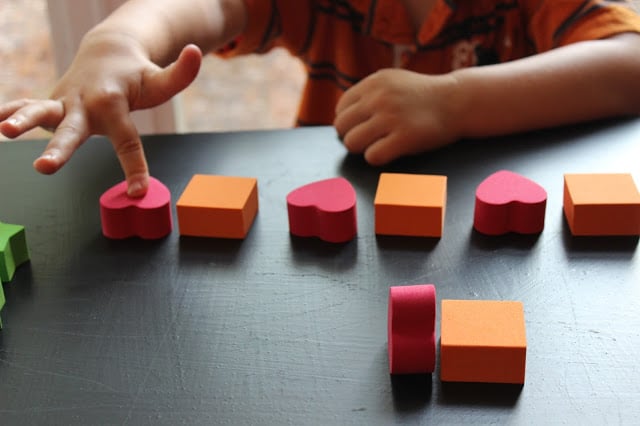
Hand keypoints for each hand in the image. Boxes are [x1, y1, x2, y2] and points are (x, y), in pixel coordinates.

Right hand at [0, 34, 201, 196]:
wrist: (107, 54)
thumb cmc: (137, 76)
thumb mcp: (161, 80)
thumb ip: (181, 74)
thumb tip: (197, 52)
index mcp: (114, 105)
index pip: (128, 143)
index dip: (134, 168)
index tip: (138, 192)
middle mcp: (86, 104)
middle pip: (74, 130)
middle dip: (60, 149)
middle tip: (45, 167)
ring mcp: (65, 103)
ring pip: (42, 112)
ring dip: (23, 120)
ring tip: (6, 130)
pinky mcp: (53, 103)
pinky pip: (27, 104)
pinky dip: (8, 110)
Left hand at [334, 69, 461, 164]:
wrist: (457, 101)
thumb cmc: (422, 97)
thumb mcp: (393, 82)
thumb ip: (368, 94)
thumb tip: (343, 118)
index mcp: (373, 83)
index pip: (340, 109)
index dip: (349, 123)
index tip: (363, 127)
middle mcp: (379, 98)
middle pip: (342, 127)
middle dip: (352, 136)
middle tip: (370, 139)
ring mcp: (391, 117)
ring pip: (352, 143)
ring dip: (363, 149)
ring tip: (379, 145)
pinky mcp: (405, 137)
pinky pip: (372, 156)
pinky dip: (377, 158)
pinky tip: (390, 151)